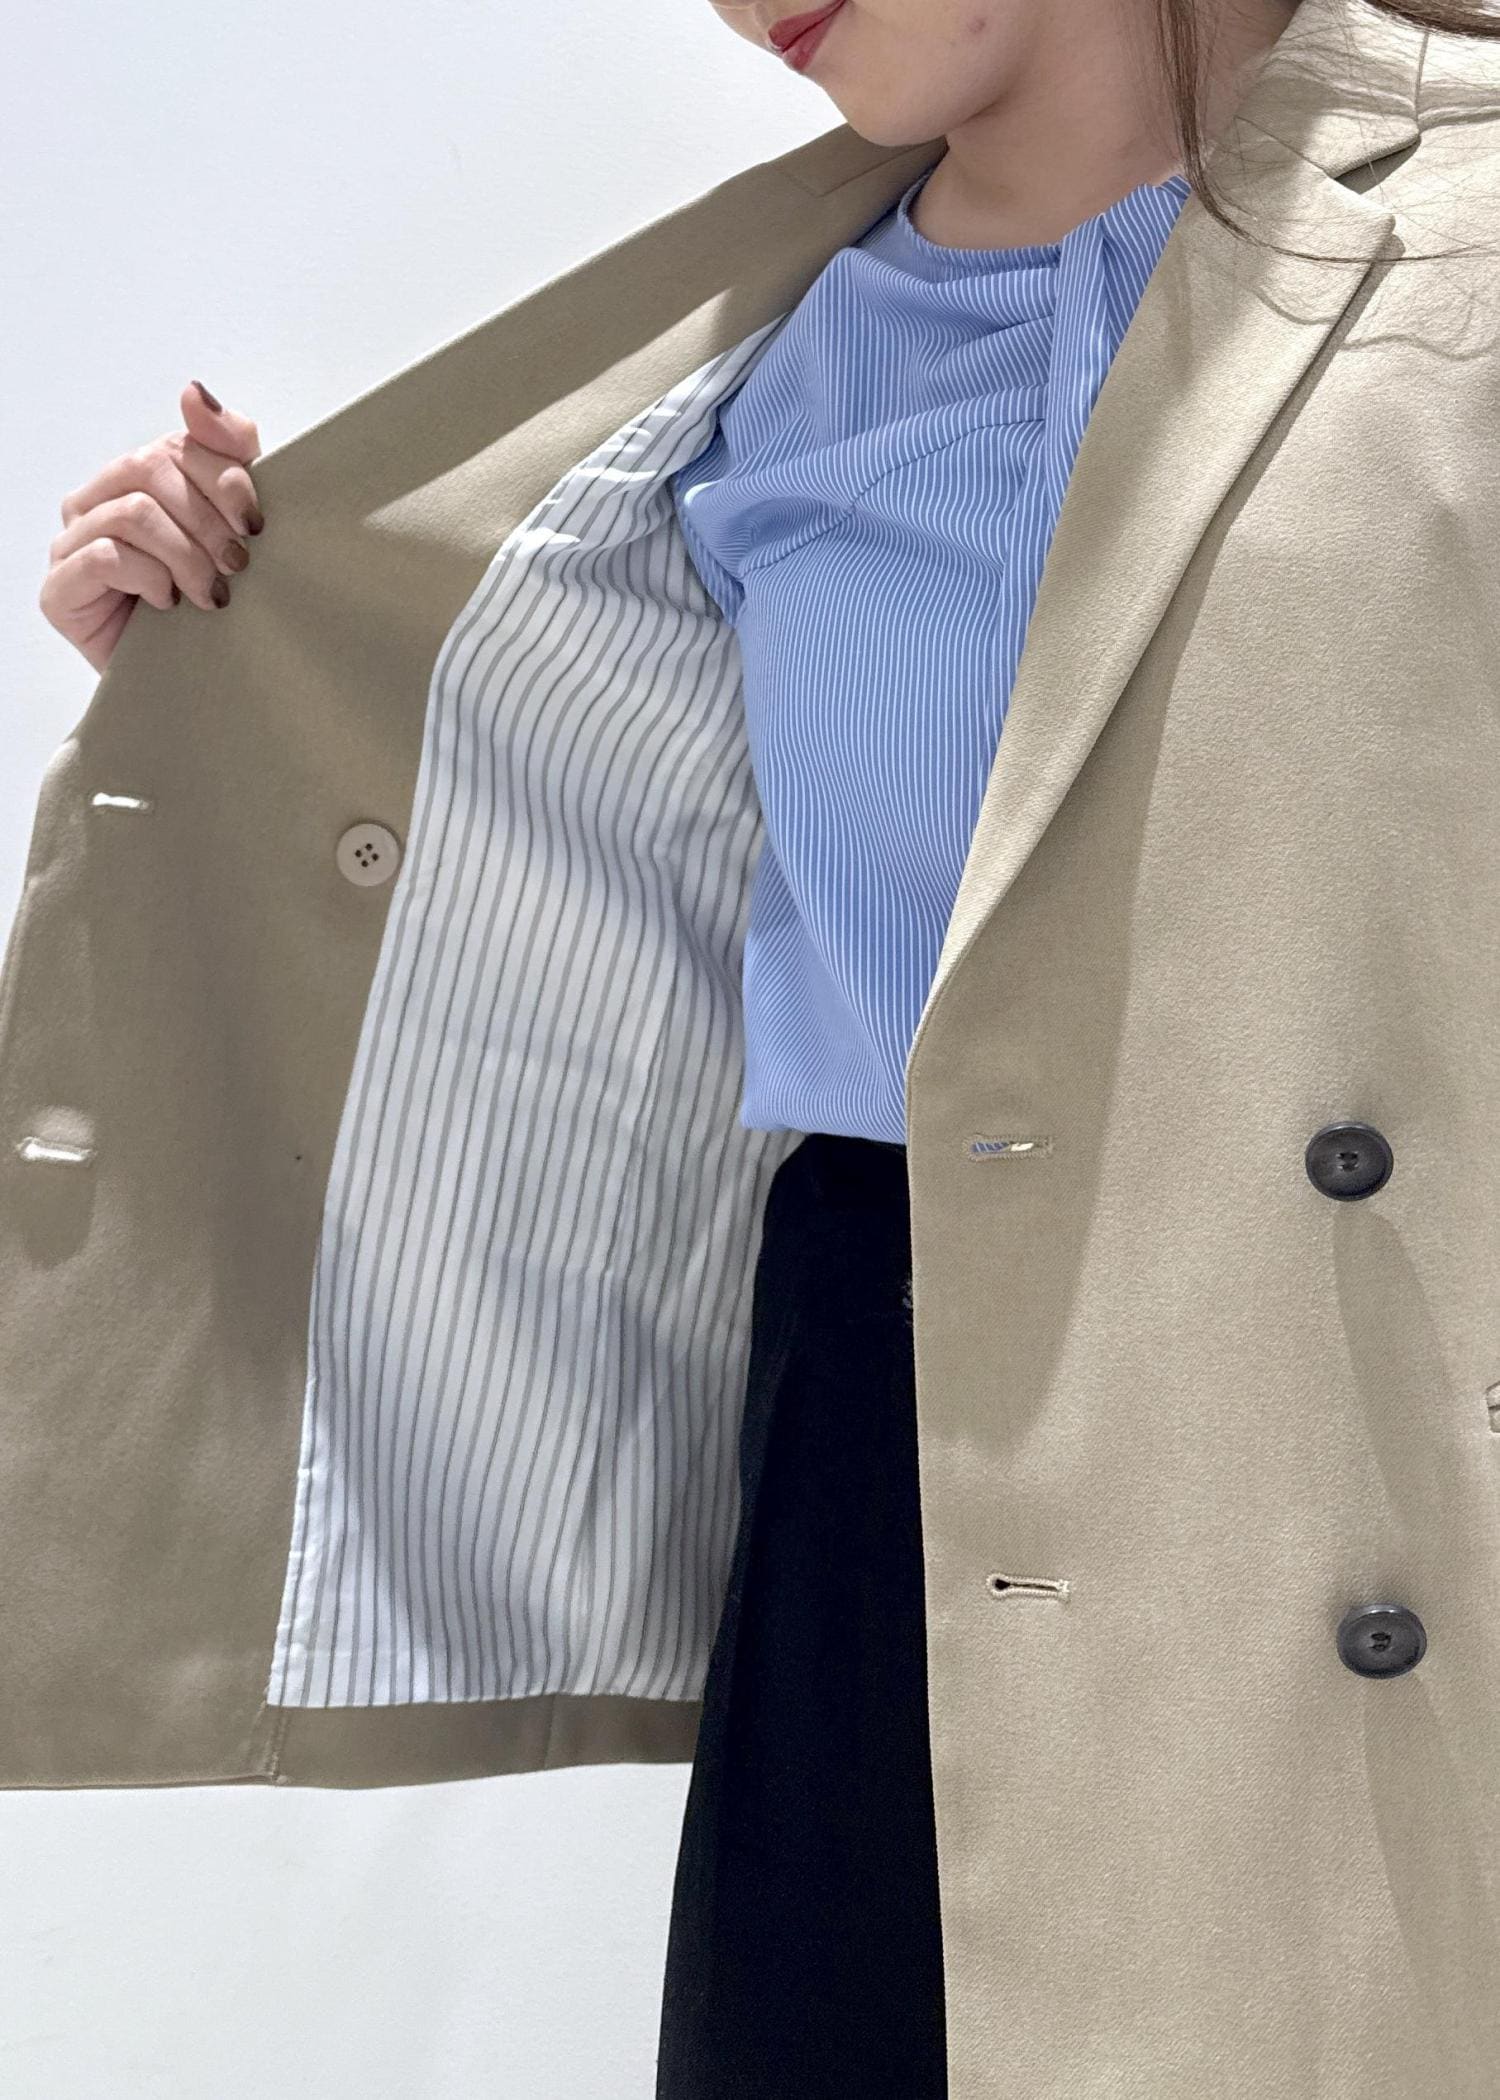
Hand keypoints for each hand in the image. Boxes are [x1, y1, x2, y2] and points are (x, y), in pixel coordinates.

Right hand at [38, 380, 263, 673]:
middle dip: (208, 519)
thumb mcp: (235, 522)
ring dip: (186, 554)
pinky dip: (149, 577)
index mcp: (136, 477)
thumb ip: (227, 449)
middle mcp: (97, 502)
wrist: (191, 684)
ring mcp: (71, 544)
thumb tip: (194, 392)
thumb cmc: (211, 603)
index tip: (255, 523)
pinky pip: (104, 556)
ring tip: (214, 593)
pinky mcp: (59, 590)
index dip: (224, 478)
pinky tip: (169, 604)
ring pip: (133, 513)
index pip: (176, 447)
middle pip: (151, 471)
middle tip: (239, 563)